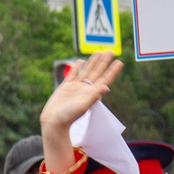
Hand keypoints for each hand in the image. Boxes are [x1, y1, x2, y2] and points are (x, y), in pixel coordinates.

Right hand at [39, 53, 122, 173]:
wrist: (53, 122)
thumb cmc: (69, 116)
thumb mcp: (83, 105)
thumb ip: (94, 95)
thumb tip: (107, 87)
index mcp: (92, 93)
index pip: (105, 79)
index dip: (112, 71)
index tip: (119, 62)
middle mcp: (85, 89)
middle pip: (97, 72)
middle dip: (104, 62)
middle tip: (110, 51)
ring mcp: (75, 87)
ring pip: (86, 71)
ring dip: (93, 62)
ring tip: (99, 52)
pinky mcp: (65, 87)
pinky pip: (73, 74)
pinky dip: (77, 68)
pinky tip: (80, 61)